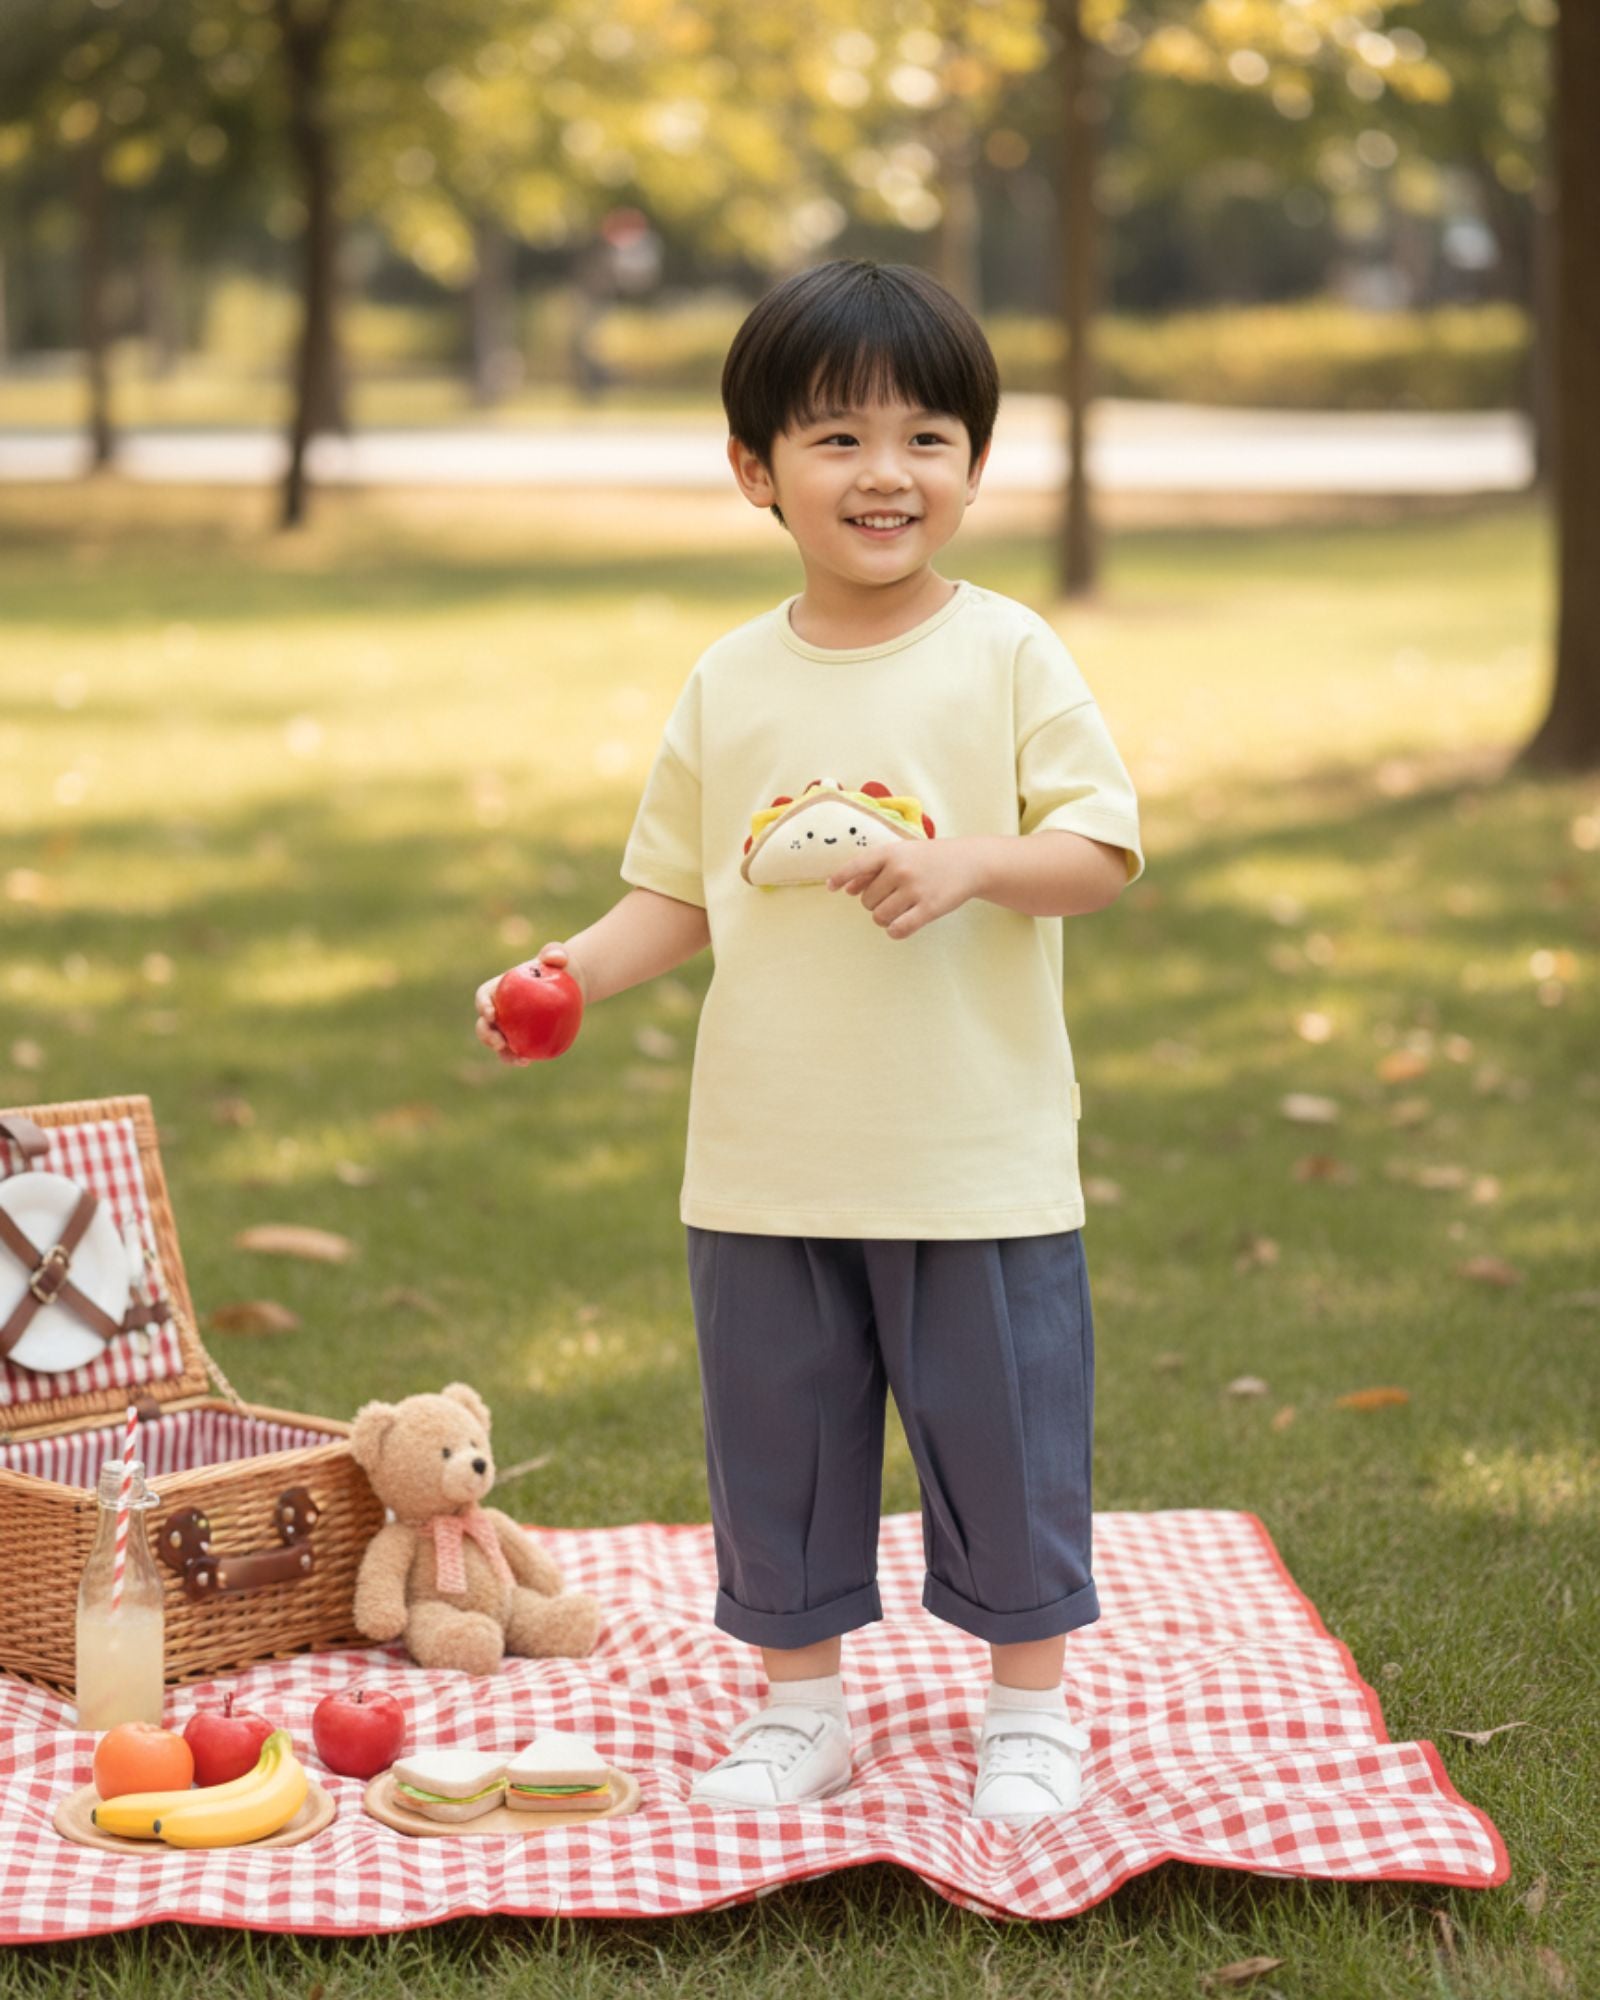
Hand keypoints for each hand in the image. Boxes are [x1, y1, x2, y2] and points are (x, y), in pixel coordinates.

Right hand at [475, 942, 579, 1065]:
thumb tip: (556, 958)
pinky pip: (515, 1051)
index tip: (491, 1013)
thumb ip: (555, 952)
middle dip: (486, 1034)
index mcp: (498, 989)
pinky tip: (527, 1061)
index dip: (482, 1005)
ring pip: (497, 1043)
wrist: (570, 987)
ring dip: (501, 1052)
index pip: (483, 996)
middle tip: (499, 1041)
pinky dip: (517, 1058)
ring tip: (516, 1058)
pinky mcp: (522, 1039)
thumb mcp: (558, 956)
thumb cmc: (558, 968)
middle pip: (484, 1024)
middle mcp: (499, 1010)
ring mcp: (509, 1027)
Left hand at [826, 838, 985, 939]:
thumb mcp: (902, 854)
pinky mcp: (929, 908)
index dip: (840, 877)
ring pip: (880, 917)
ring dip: (885, 919)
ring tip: (899, 910)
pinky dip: (895, 931)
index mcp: (891, 852)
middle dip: (874, 903)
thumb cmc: (930, 859)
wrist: (969, 862)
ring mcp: (914, 889)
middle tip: (893, 896)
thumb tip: (846, 888)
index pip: (856, 866)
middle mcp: (900, 869)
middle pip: (867, 901)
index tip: (831, 887)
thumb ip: (873, 869)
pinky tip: (901, 925)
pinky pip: (898, 929)